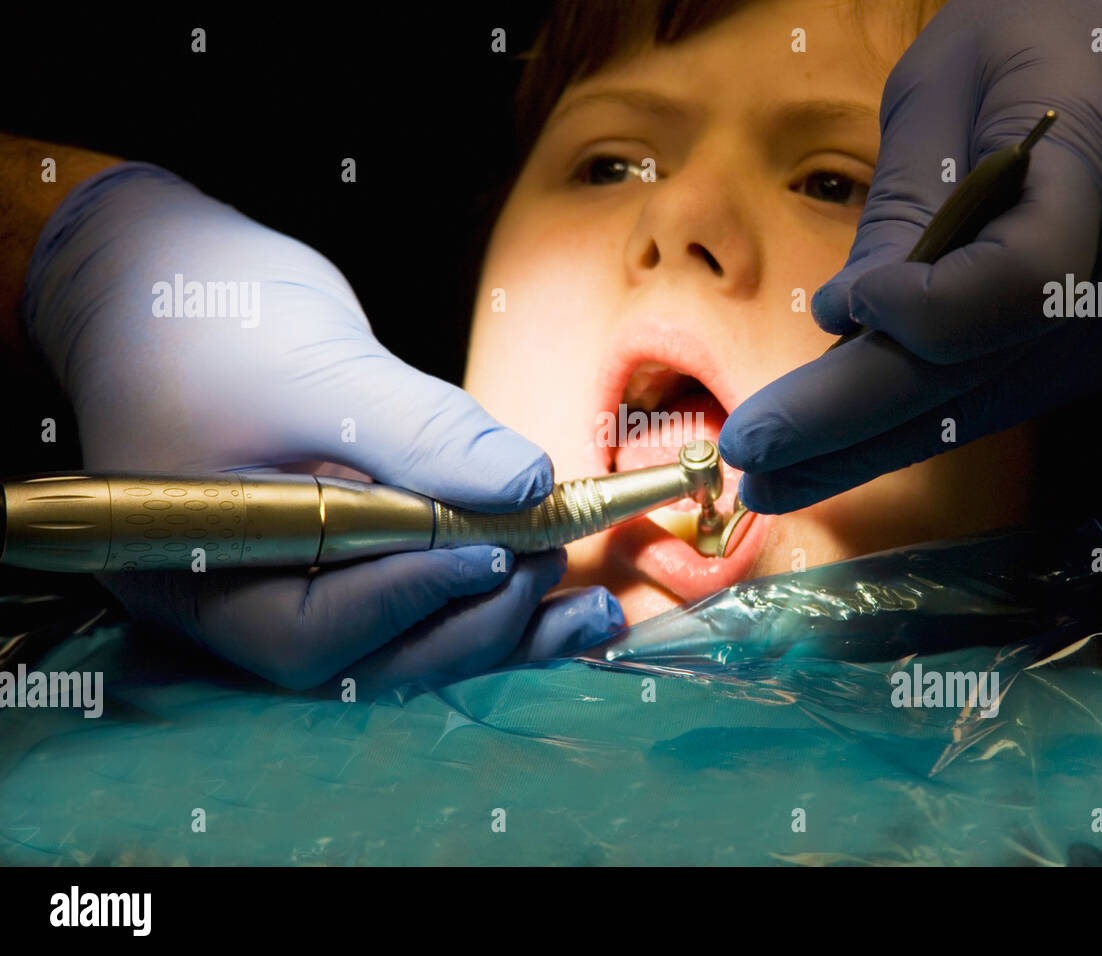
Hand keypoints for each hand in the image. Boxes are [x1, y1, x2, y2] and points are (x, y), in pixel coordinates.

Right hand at [23, 162, 622, 690]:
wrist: (155, 282)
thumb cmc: (205, 316)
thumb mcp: (313, 366)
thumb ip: (419, 431)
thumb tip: (527, 484)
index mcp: (197, 569)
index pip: (308, 630)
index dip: (409, 602)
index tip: (496, 555)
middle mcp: (240, 600)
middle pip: (365, 659)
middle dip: (467, 623)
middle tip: (547, 563)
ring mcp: (290, 583)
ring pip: (402, 641)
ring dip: (498, 630)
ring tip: (591, 612)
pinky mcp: (338, 558)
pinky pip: (415, 599)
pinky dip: (488, 600)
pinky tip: (565, 601)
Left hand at [719, 0, 1101, 512]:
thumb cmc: (1056, 34)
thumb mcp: (956, 77)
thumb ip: (908, 204)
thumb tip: (846, 324)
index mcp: (1099, 176)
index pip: (1014, 285)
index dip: (922, 313)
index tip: (840, 308)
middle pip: (972, 379)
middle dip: (846, 427)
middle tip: (752, 464)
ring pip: (977, 407)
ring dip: (866, 445)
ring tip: (770, 477)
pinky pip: (997, 392)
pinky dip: (916, 416)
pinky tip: (840, 441)